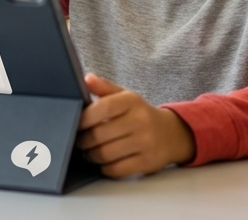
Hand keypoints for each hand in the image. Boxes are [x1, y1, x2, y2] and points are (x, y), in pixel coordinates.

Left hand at [76, 74, 195, 177]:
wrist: (171, 134)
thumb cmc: (140, 114)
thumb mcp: (125, 97)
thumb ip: (104, 88)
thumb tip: (86, 78)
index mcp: (132, 101)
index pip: (103, 108)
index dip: (84, 118)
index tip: (76, 123)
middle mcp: (140, 121)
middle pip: (100, 135)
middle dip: (84, 140)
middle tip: (79, 141)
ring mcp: (145, 143)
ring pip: (106, 154)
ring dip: (92, 155)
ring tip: (88, 152)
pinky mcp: (147, 162)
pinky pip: (117, 169)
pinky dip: (105, 168)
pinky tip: (103, 162)